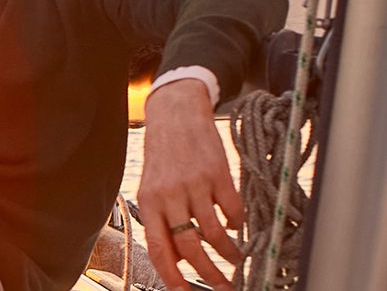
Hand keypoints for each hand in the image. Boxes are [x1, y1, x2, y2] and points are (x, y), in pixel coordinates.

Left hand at [138, 80, 242, 290]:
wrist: (176, 113)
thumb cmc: (163, 153)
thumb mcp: (152, 187)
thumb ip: (162, 222)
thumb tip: (177, 259)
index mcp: (149, 201)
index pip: (159, 248)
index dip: (172, 276)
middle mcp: (170, 195)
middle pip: (191, 247)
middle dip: (210, 274)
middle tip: (223, 286)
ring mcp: (195, 184)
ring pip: (215, 233)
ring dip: (229, 254)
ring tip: (236, 260)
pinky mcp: (219, 174)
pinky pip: (232, 212)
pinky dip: (237, 225)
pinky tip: (237, 226)